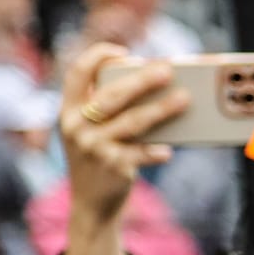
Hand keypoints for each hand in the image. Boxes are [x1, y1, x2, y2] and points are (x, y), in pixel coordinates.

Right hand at [57, 42, 186, 254]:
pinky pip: (143, 153)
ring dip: (162, 109)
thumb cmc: (100, 159)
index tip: (122, 51)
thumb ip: (108, 111)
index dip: (97, 56)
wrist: (91, 203)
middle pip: (113, 95)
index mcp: (68, 109)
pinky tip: (169, 150)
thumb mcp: (91, 132)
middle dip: (142, 80)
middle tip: (167, 70)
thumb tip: (156, 89)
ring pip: (134, 121)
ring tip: (185, 99)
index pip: (77, 72)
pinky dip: (158, 150)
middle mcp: (76, 125)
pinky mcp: (113, 166)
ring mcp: (93, 146)